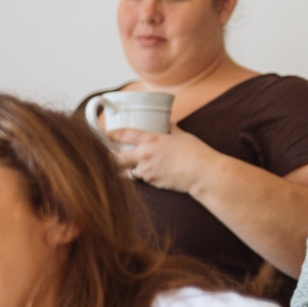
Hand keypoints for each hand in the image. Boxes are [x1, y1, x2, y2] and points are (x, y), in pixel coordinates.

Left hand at [109, 127, 224, 194]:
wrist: (204, 174)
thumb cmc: (197, 153)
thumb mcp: (183, 136)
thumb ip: (171, 130)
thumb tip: (167, 124)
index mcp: (151, 140)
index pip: (123, 135)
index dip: (110, 134)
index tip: (104, 134)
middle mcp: (144, 156)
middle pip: (114, 159)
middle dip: (107, 157)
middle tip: (103, 155)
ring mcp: (146, 171)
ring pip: (125, 172)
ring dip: (122, 169)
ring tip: (120, 166)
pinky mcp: (151, 182)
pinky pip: (139, 179)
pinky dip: (138, 176)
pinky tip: (142, 172)